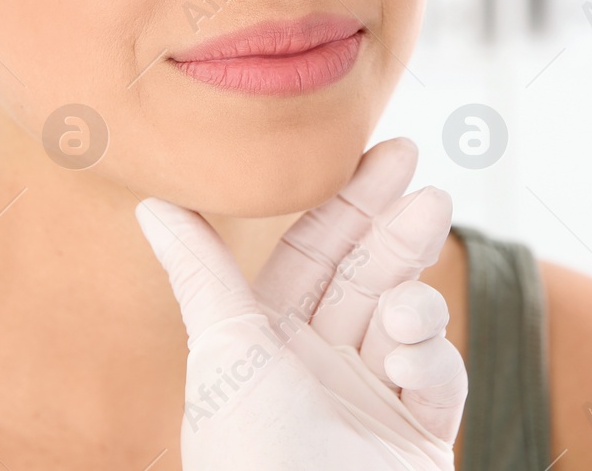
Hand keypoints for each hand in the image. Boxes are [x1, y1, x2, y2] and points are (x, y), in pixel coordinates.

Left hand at [135, 138, 465, 469]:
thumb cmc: (252, 452)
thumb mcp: (224, 352)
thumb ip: (201, 272)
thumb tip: (153, 199)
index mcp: (268, 338)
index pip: (314, 251)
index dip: (348, 200)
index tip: (389, 151)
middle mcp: (320, 362)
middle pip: (366, 272)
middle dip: (395, 229)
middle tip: (426, 186)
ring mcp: (374, 396)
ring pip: (406, 315)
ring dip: (411, 299)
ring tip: (402, 312)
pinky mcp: (422, 432)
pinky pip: (438, 374)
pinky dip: (427, 361)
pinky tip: (407, 365)